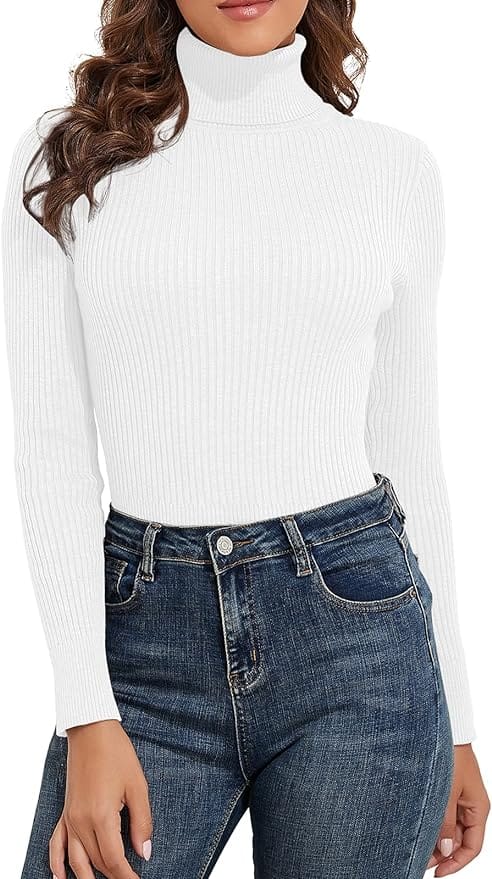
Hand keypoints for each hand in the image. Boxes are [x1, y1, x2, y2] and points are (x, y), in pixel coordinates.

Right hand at [49, 719, 152, 878]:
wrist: (91, 731)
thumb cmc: (116, 753)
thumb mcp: (138, 786)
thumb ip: (142, 823)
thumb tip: (144, 852)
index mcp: (101, 816)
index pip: (114, 860)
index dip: (127, 876)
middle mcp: (81, 821)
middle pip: (97, 862)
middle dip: (114, 876)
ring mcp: (70, 817)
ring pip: (76, 860)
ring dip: (89, 876)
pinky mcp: (66, 811)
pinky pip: (57, 844)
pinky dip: (57, 863)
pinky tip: (61, 876)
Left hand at [427, 743, 489, 874]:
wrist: (444, 730)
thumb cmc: (450, 756)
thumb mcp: (446, 793)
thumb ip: (444, 823)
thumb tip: (444, 851)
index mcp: (478, 809)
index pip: (472, 847)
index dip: (456, 863)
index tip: (437, 873)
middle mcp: (471, 807)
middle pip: (460, 841)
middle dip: (442, 854)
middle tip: (420, 862)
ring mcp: (460, 799)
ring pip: (450, 829)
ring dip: (436, 840)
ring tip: (417, 849)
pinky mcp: (448, 791)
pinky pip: (443, 815)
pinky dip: (433, 825)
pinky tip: (419, 830)